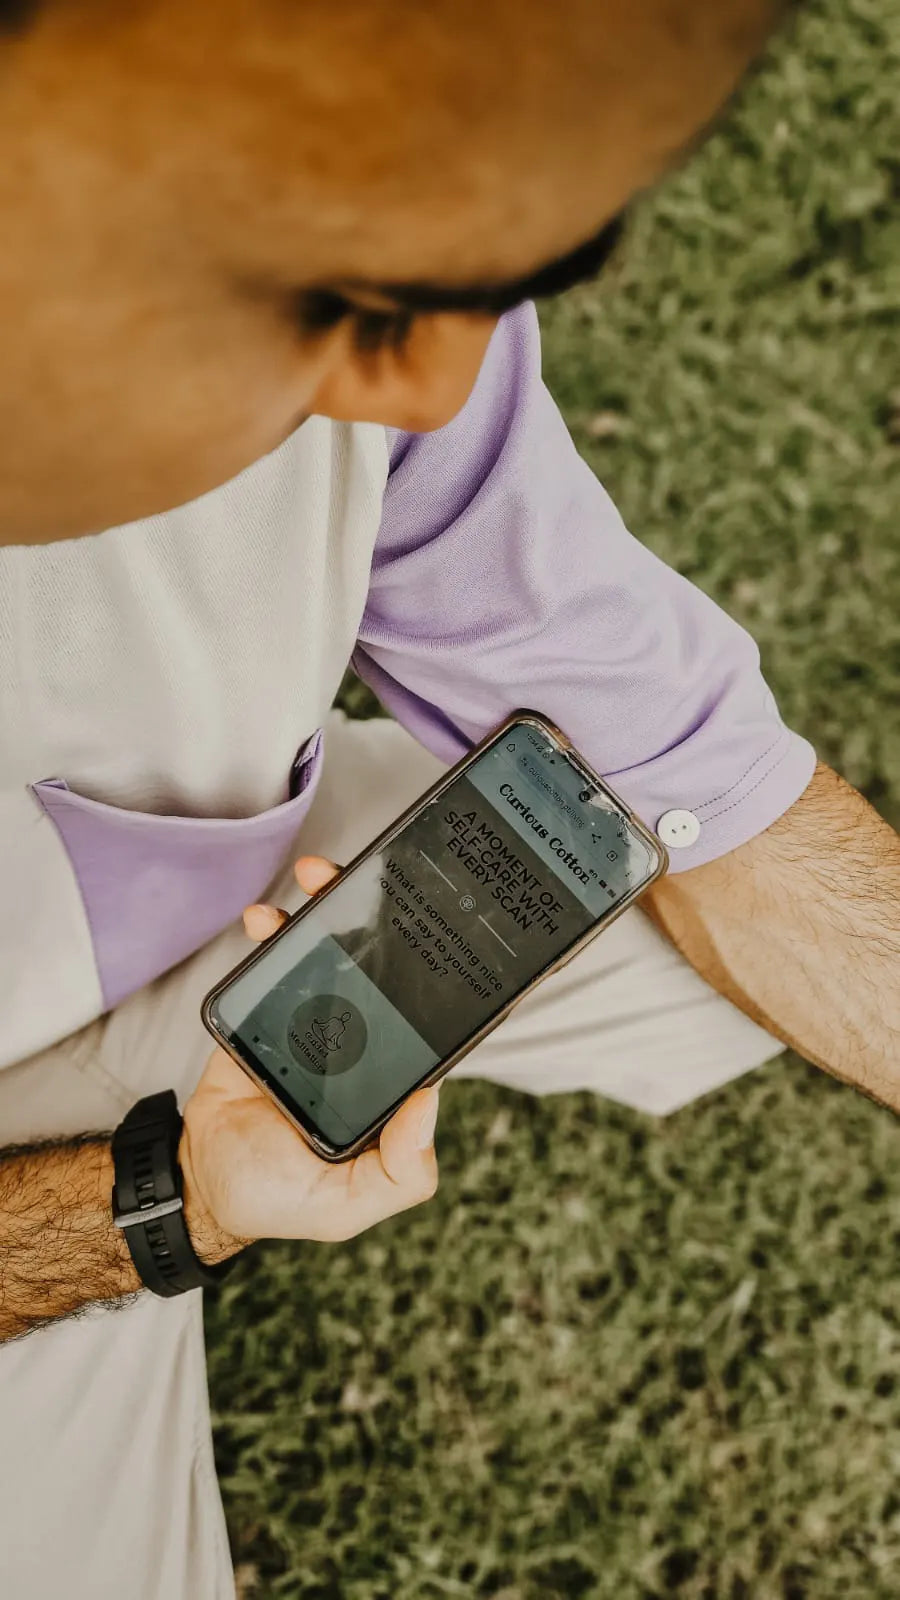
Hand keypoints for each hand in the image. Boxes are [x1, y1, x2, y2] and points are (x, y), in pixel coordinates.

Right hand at [180, 857, 438, 1262]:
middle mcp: (360, 1046)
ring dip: (327, 910)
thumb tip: (431, 1101)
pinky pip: (274, 965)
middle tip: (372, 885)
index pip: (423, 1026)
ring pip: (331, 957)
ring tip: (317, 878)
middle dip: (380, 921)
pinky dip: (272, 934)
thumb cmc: (279, 1196)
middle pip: (381, 973)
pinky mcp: (267, 1011)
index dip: (434, 981)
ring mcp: (314, 1022)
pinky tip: (266, 919)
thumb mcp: (345, 1204)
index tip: (434, 936)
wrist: (199, 1182)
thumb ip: (400, 1173)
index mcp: (388, 1084)